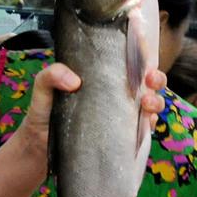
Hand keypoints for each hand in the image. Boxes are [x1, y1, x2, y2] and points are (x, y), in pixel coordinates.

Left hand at [18, 63, 166, 156]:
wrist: (40, 148)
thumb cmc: (43, 113)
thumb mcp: (42, 89)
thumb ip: (51, 75)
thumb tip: (75, 81)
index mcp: (100, 76)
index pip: (127, 59)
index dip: (141, 51)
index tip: (144, 48)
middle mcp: (115, 93)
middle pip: (146, 81)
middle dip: (156, 77)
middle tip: (149, 79)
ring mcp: (120, 115)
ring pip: (150, 103)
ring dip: (156, 101)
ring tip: (146, 103)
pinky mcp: (121, 136)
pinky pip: (143, 129)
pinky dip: (150, 124)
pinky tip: (145, 122)